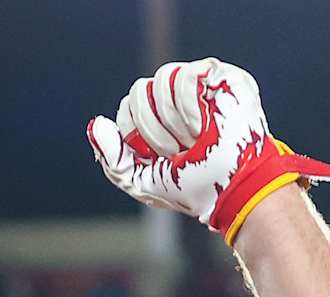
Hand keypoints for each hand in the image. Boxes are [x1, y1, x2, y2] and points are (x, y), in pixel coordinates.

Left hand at [85, 58, 329, 241]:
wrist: (232, 188)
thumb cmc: (192, 188)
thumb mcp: (141, 183)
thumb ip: (112, 160)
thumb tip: (97, 124)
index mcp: (155, 120)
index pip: (127, 108)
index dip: (133, 133)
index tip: (157, 157)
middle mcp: (173, 98)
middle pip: (139, 91)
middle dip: (152, 129)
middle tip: (176, 151)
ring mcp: (196, 84)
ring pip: (161, 78)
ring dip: (172, 120)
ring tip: (194, 139)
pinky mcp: (217, 75)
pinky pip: (184, 76)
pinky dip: (188, 106)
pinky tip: (203, 125)